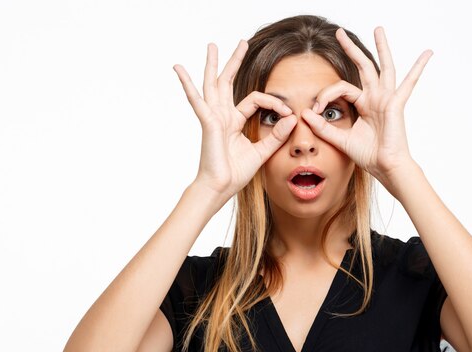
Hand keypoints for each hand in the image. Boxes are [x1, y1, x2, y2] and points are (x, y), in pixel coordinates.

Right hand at [174, 40, 296, 197]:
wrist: (220, 188)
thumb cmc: (235, 173)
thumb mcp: (262, 152)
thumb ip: (277, 136)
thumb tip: (292, 118)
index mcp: (234, 122)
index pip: (256, 100)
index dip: (275, 103)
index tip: (289, 113)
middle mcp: (222, 116)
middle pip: (228, 82)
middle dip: (235, 62)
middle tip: (243, 43)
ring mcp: (213, 117)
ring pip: (213, 84)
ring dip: (213, 64)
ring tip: (212, 45)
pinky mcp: (207, 122)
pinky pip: (197, 100)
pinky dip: (187, 84)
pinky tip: (179, 69)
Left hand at [300, 27, 431, 184]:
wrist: (385, 167)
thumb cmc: (368, 156)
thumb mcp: (340, 140)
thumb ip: (323, 127)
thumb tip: (305, 113)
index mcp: (364, 105)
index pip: (342, 89)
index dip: (326, 95)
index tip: (317, 109)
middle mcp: (376, 98)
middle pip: (363, 67)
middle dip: (351, 49)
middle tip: (339, 32)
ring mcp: (387, 99)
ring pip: (383, 67)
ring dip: (381, 47)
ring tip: (378, 29)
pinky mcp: (396, 104)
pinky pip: (409, 83)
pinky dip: (419, 67)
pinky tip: (427, 53)